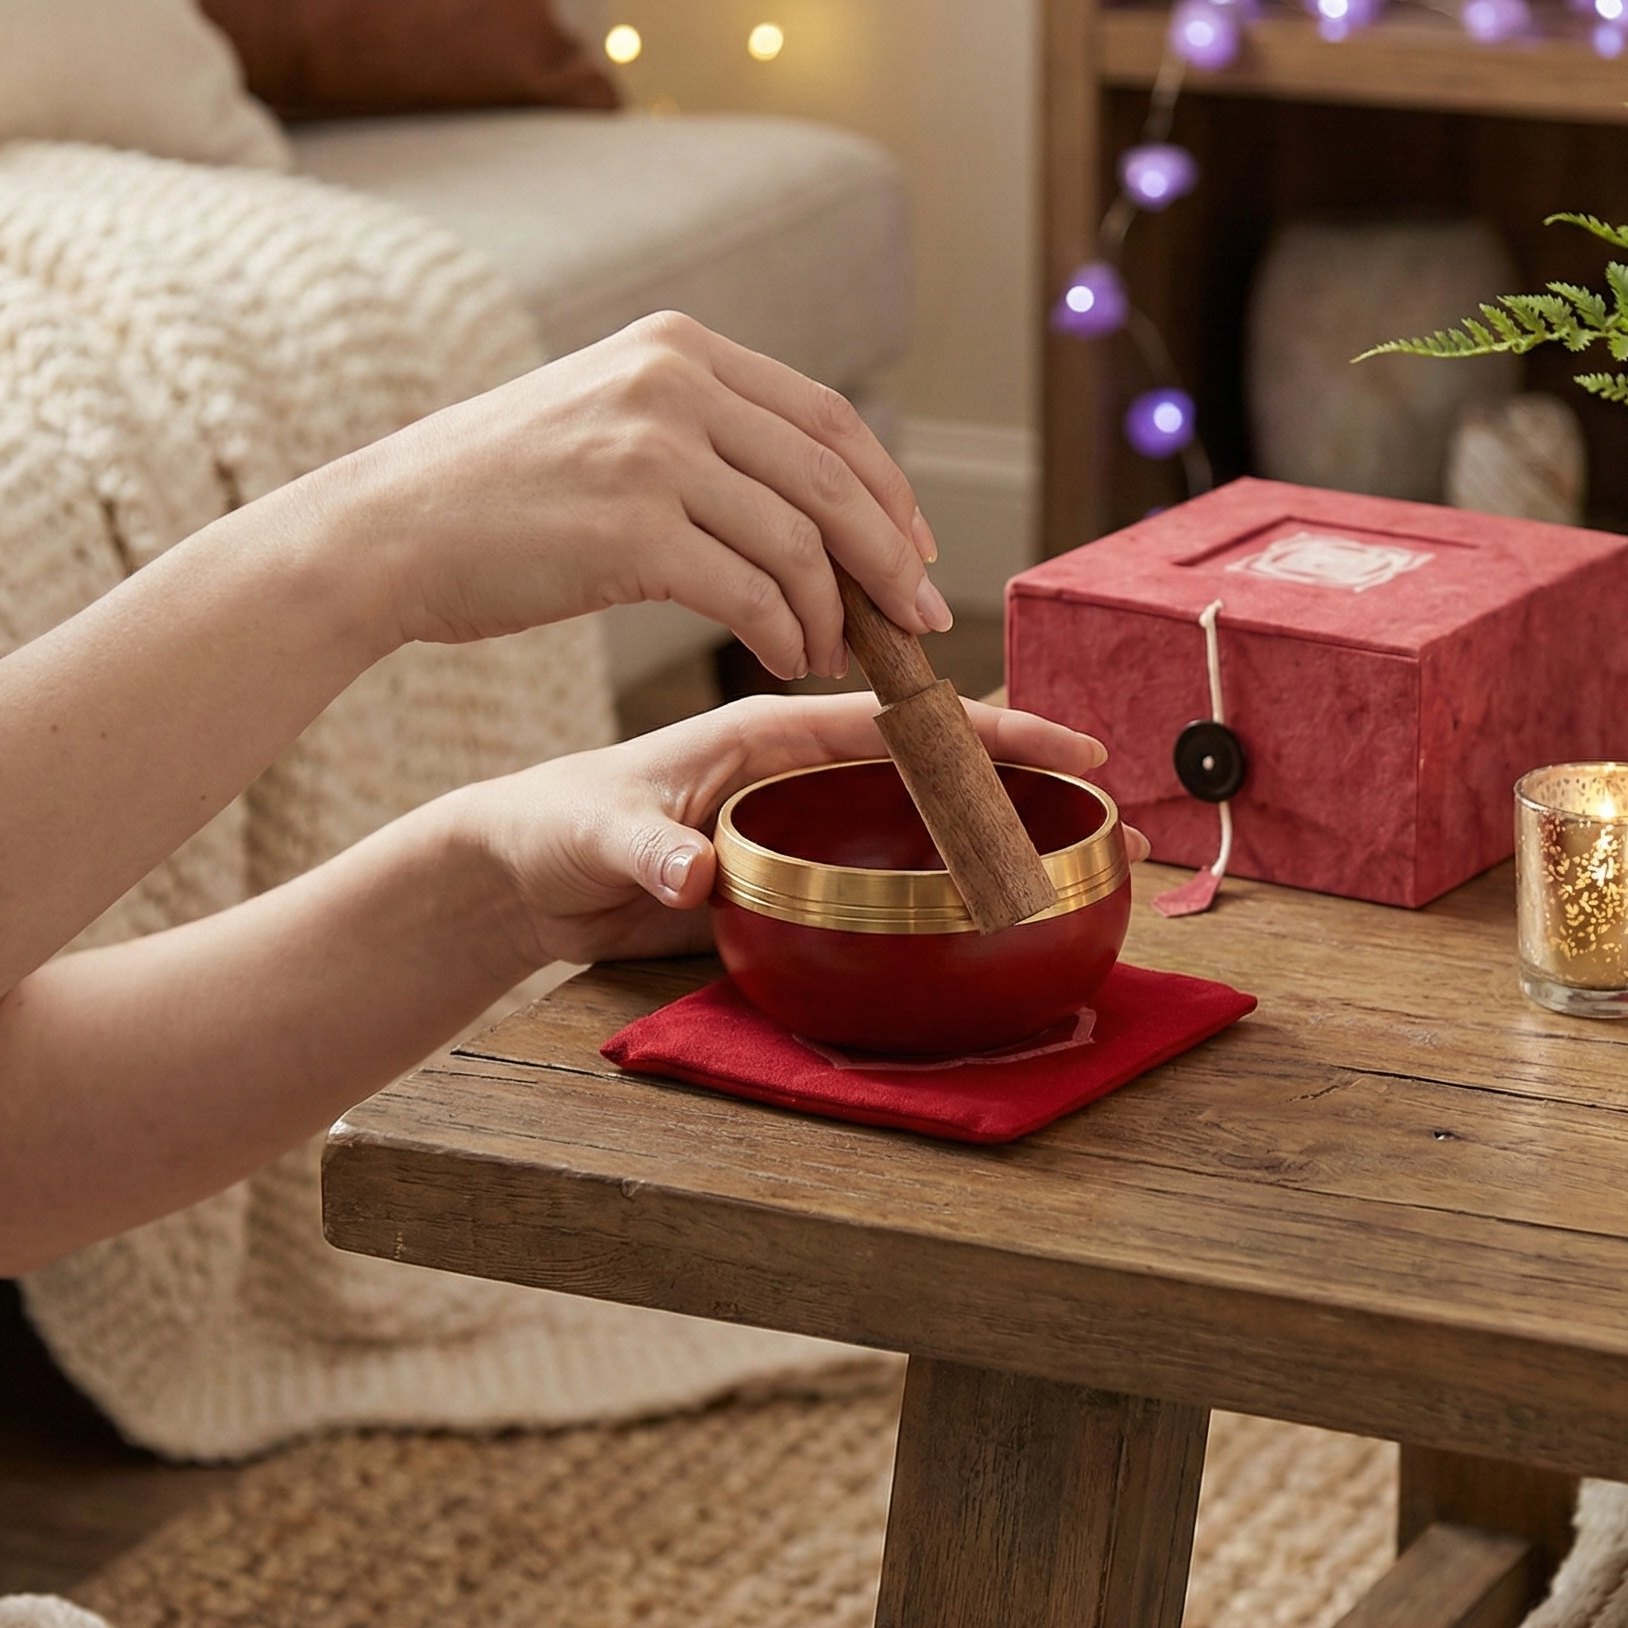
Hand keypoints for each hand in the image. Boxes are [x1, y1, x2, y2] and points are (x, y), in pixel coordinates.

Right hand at [344, 313, 947, 679]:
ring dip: (835, 613)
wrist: (386, 531)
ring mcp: (651, 451)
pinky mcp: (630, 529)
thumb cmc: (498, 495)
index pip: (826, 418)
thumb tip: (811, 498)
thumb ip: (701, 430)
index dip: (889, 490)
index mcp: (677, 348)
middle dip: (891, 559)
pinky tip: (786, 660)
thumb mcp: (605, 417)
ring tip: (834, 654)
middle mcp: (672, 383)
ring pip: (799, 542)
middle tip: (919, 622)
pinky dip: (786, 635)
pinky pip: (751, 593)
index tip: (916, 550)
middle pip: (833, 478)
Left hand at [460, 693, 1148, 964]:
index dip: (986, 731)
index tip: (1067, 745)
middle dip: (1022, 778)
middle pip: (930, 765)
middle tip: (1108, 807)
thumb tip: (697, 874)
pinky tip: (988, 906)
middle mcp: (797, 771)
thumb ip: (648, 848)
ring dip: (993, 831)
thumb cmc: (552, 828)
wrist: (518, 873)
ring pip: (916, 818)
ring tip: (1080, 855)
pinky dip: (942, 883)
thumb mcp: (595, 835)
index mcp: (767, 732)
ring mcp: (798, 824)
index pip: (897, 721)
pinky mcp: (789, 876)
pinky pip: (882, 875)